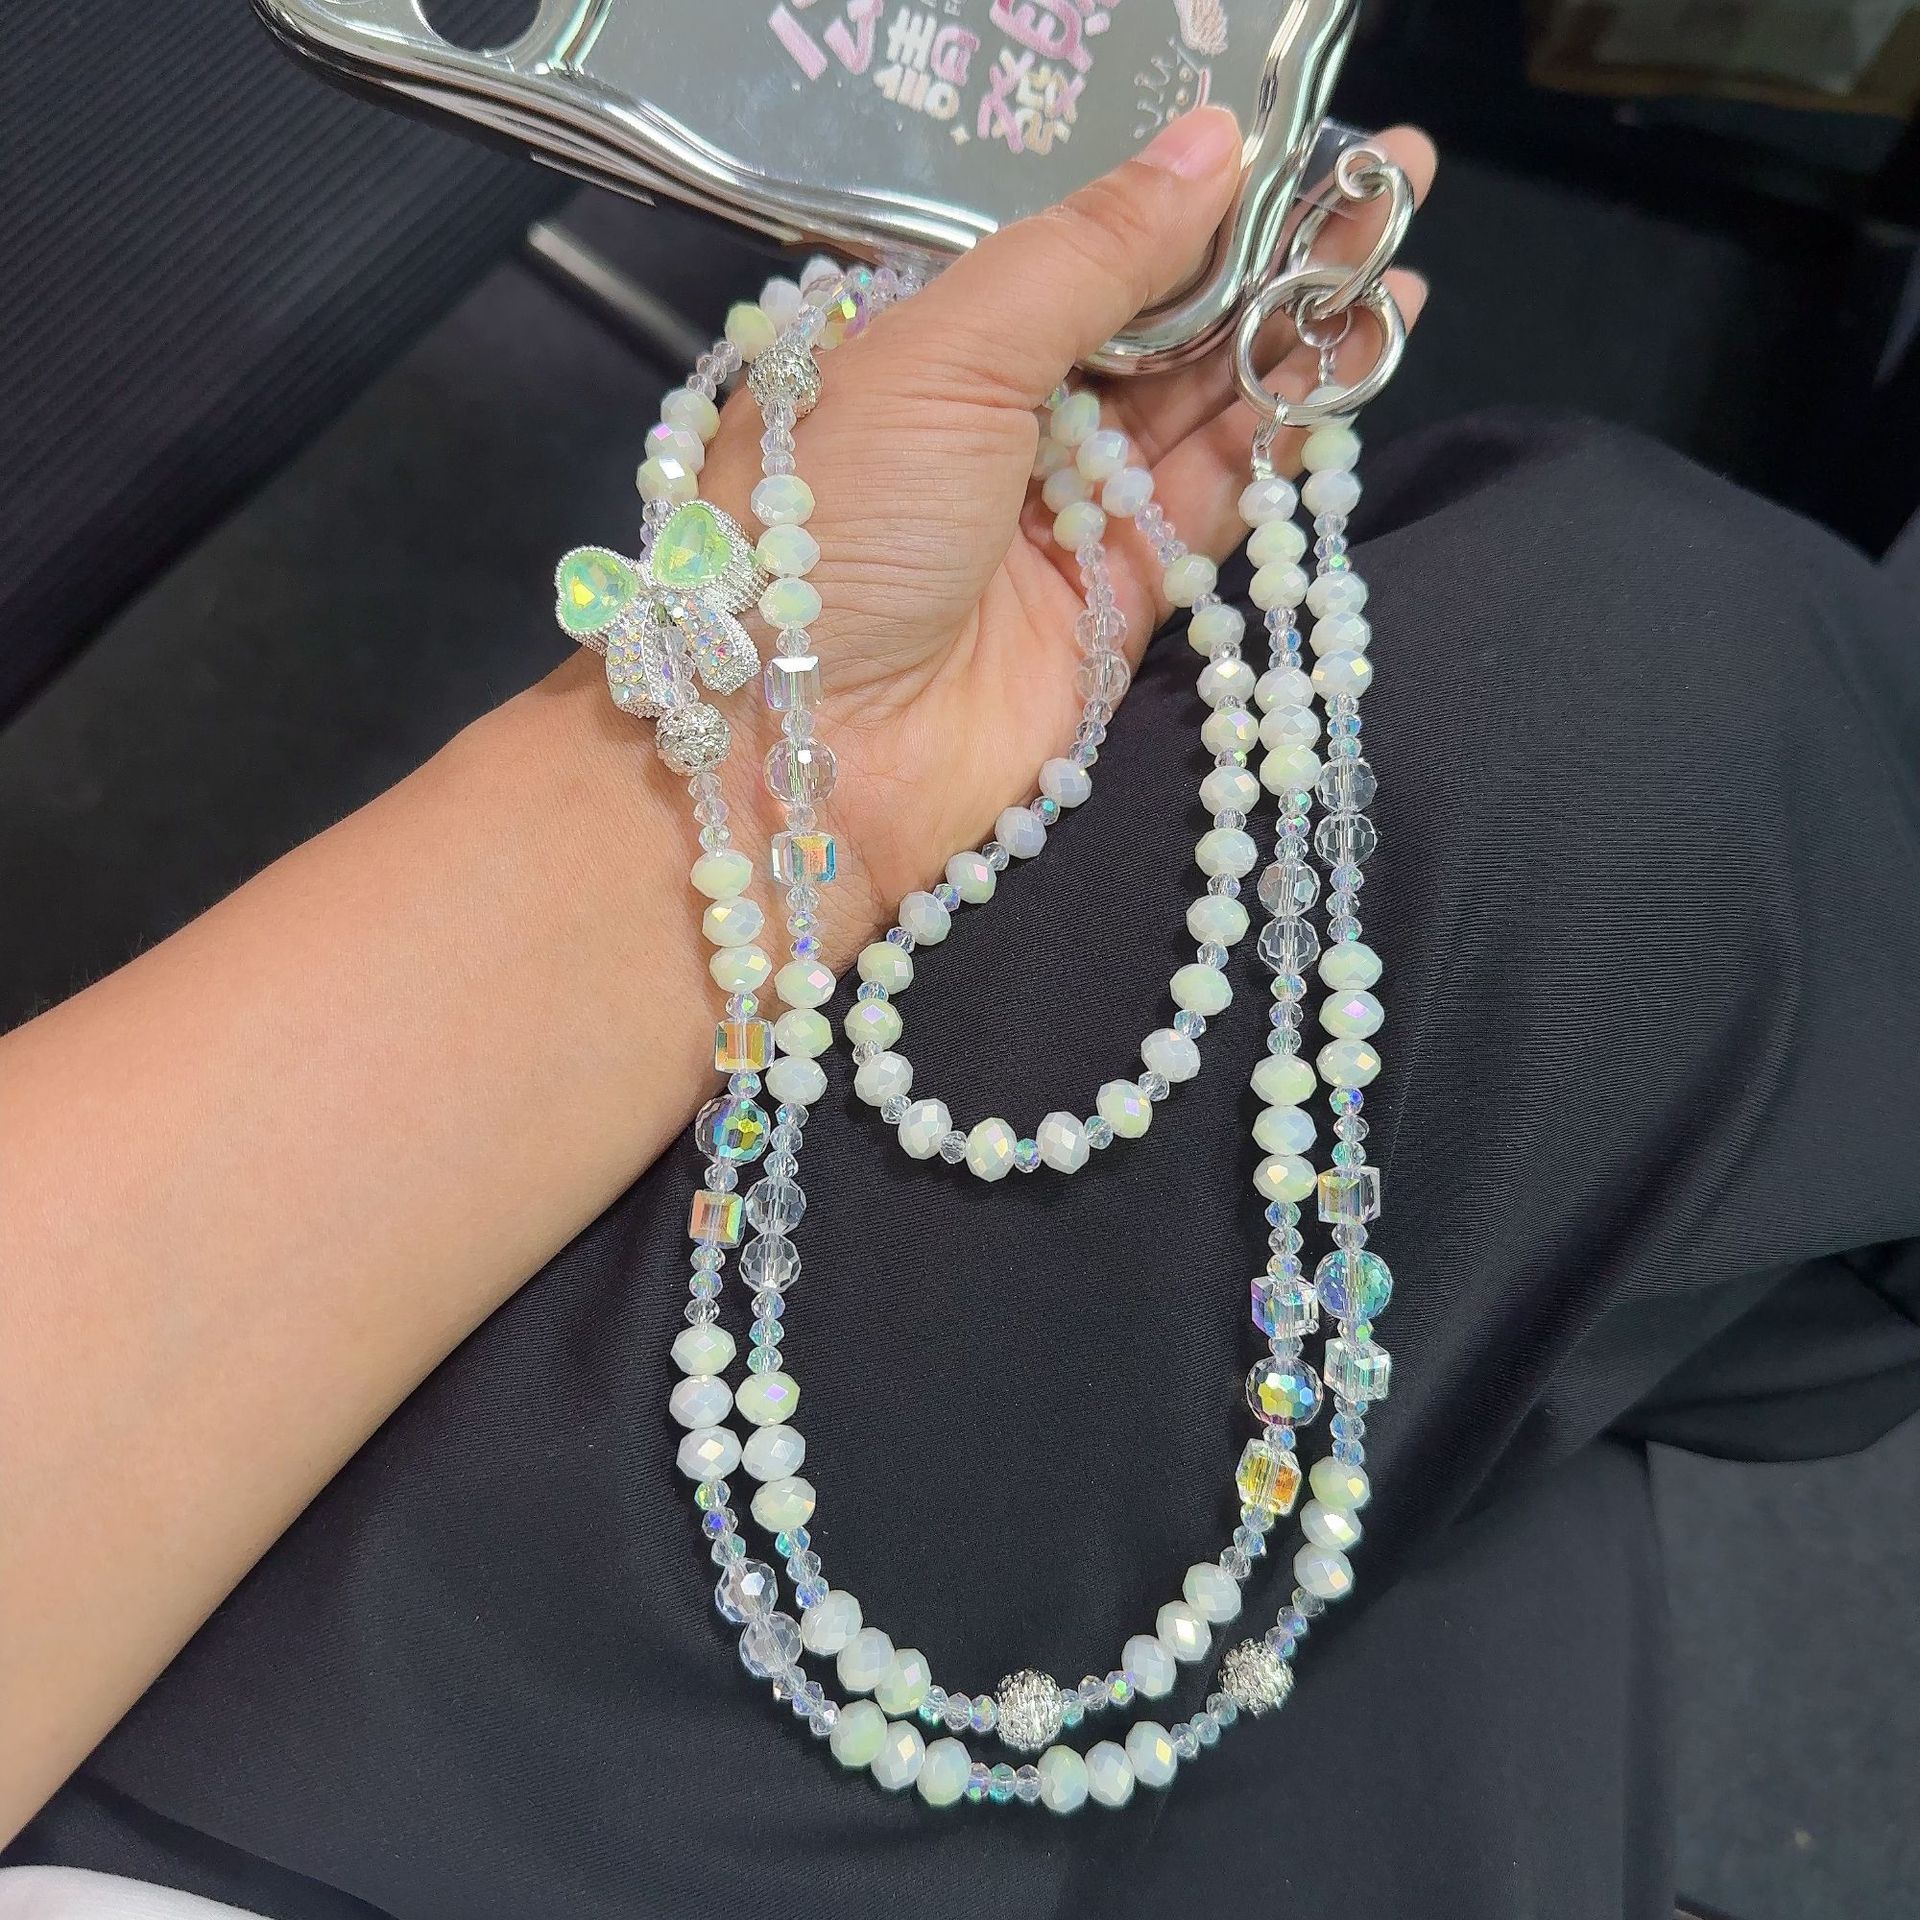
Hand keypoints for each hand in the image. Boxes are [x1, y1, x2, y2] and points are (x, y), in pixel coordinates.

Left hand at [572, 107, 1434, 967]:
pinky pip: (1211, 505)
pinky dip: (1282, 439)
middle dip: (1270, 259)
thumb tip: (1211, 142)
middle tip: (1391, 182)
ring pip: (1200, 410)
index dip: (1190, 202)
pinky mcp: (1115, 606)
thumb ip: (1087, 256)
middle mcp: (1000, 424)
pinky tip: (1358, 362)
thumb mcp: (942, 354)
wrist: (799, 751)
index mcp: (931, 342)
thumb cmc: (834, 525)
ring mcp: (1061, 518)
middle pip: (1158, 326)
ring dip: (1297, 337)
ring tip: (1400, 256)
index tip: (1297, 148)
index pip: (1082, 253)